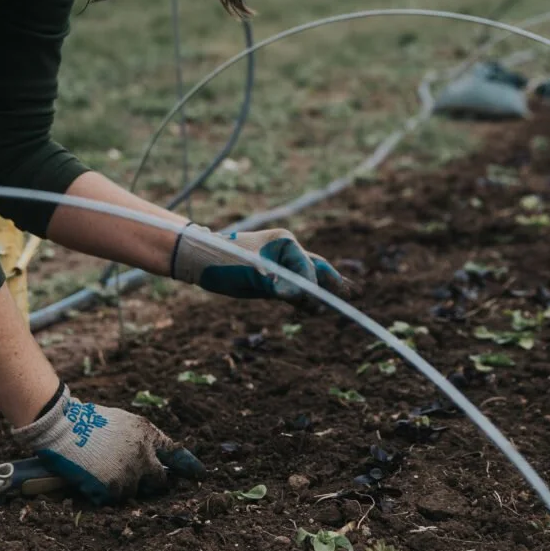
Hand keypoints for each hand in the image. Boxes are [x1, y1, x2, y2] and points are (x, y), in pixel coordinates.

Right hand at [11, 384, 204, 505]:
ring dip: (121, 486)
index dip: (188, 465)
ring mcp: (129, 473)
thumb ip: (139, 438)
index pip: (174, 452)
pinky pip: (113, 499)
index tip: (200, 473)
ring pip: (133, 491)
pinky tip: (90, 478)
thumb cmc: (87, 420)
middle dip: (150, 482)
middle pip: (159, 479)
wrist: (63, 427)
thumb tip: (150, 457)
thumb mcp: (122, 421)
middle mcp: (144, 454)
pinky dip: (102, 493)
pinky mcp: (113, 488)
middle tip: (136, 479)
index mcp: (146, 434)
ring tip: (101, 471)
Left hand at [170, 225, 350, 305]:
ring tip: (336, 305)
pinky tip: (315, 308)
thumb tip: (300, 297)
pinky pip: (294, 286)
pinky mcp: (272, 276)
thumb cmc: (222, 261)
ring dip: (319, 292)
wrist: (198, 258)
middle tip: (351, 294)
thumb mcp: (250, 274)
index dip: (313, 287)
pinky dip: (304, 297)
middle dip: (331, 283)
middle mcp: (286, 250)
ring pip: (307, 277)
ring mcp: (280, 263)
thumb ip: (277, 285)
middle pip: (316, 268)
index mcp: (285, 242)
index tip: (315, 304)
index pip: (308, 267)